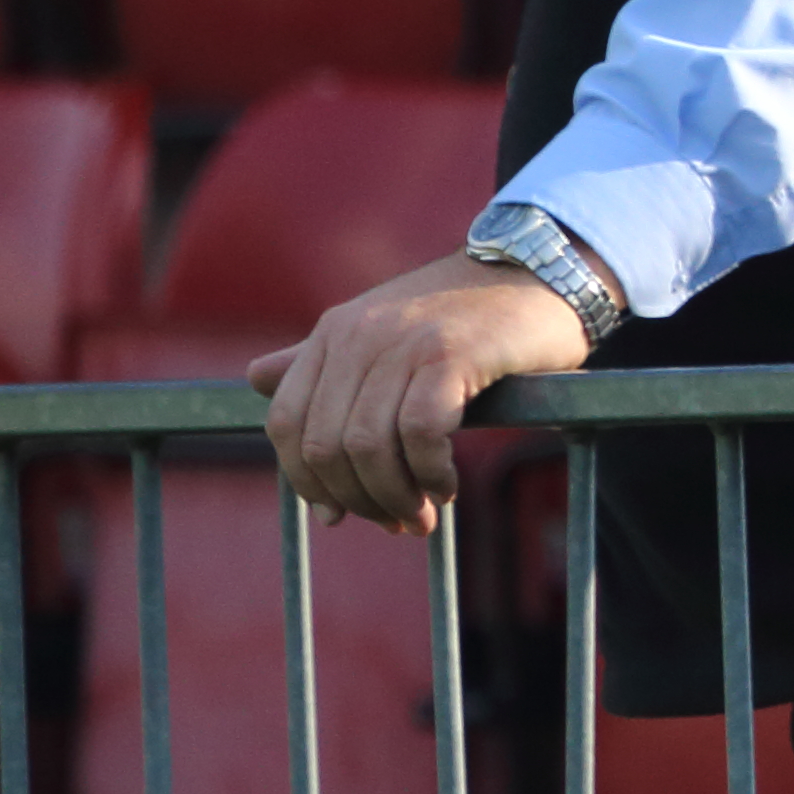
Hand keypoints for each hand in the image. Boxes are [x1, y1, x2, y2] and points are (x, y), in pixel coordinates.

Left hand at [249, 250, 600, 535]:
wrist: (540, 271)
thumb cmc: (465, 313)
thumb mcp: (384, 329)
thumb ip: (323, 360)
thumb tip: (254, 381)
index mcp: (333, 332)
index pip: (286, 423)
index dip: (307, 481)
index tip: (340, 514)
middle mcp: (358, 334)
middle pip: (325, 445)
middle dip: (358, 499)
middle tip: (396, 523)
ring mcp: (403, 342)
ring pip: (368, 447)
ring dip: (395, 496)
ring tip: (424, 513)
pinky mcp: (450, 354)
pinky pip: (420, 434)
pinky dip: (430, 473)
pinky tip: (448, 484)